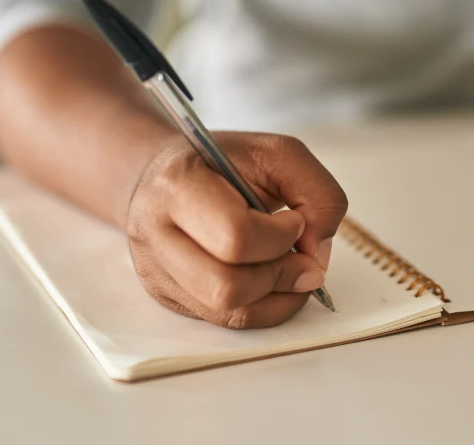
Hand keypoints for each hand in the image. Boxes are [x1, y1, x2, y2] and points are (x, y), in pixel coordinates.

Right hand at [127, 132, 347, 328]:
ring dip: (276, 297)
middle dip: (281, 276)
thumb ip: (316, 192)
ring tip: (290, 269)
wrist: (163, 174)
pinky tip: (272, 280)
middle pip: (227, 288)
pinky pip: (224, 320)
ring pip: (228, 313)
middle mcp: (155, 231)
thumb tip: (318, 251)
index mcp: (177, 184)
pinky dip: (262, 306)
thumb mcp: (277, 153)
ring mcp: (155, 269)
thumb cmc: (221, 162)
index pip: (235, 237)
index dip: (281, 238)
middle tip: (303, 258)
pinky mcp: (164, 295)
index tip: (295, 221)